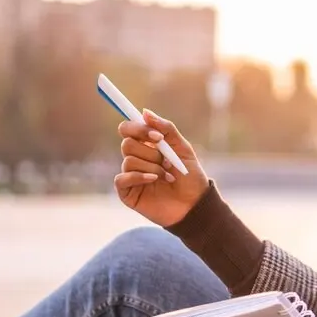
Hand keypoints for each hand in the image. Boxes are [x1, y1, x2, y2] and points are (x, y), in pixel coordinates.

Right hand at [114, 110, 209, 226]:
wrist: (195, 204)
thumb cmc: (190, 177)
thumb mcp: (182, 148)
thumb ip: (166, 128)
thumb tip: (144, 112)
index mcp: (146, 146)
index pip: (128, 128)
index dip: (139, 129)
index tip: (158, 137)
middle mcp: (135, 158)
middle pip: (127, 143)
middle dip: (151, 152)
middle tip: (167, 162)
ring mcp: (130, 175)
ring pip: (129, 161)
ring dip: (152, 167)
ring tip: (167, 176)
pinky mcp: (127, 192)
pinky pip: (122, 178)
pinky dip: (140, 176)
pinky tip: (154, 180)